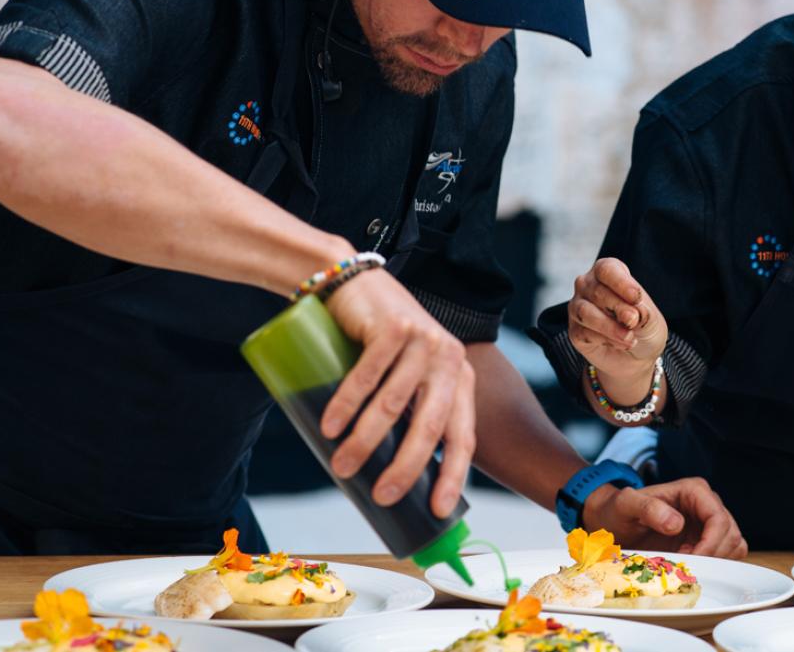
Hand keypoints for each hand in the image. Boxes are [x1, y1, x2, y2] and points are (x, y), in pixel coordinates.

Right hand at [319, 268, 474, 517]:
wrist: (354, 283)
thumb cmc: (378, 342)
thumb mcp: (407, 375)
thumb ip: (409, 411)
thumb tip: (392, 478)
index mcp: (460, 378)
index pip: (463, 435)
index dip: (453, 475)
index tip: (438, 511)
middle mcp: (449, 359)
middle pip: (430, 425)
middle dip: (406, 468)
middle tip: (381, 497)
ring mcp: (423, 340)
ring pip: (394, 404)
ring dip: (366, 442)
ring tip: (342, 467)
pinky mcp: (393, 326)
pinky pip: (368, 375)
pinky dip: (346, 405)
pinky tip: (330, 427)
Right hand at [568, 258, 666, 391]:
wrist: (639, 354)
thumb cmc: (644, 326)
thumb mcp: (651, 316)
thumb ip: (642, 312)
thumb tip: (629, 316)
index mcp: (607, 272)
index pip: (607, 270)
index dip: (621, 283)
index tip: (636, 298)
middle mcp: (588, 286)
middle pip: (597, 291)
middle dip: (618, 308)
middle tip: (634, 320)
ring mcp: (578, 308)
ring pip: (586, 312)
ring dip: (610, 326)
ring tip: (629, 337)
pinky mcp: (575, 331)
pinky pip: (584, 333)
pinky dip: (605, 340)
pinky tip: (621, 344)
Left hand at [580, 477, 747, 558]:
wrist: (614, 521)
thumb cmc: (620, 510)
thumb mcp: (626, 505)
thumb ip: (649, 508)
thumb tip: (676, 523)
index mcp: (693, 490)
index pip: (718, 518)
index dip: (710, 543)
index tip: (693, 559)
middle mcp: (706, 503)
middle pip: (730, 533)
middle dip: (712, 554)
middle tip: (686, 564)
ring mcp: (709, 521)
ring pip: (734, 544)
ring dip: (715, 560)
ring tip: (686, 562)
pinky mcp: (708, 538)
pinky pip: (727, 553)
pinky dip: (715, 563)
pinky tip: (690, 563)